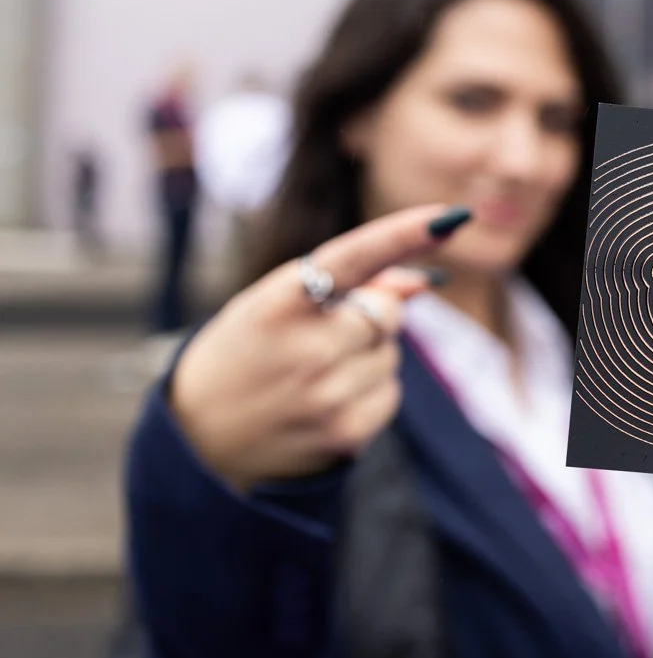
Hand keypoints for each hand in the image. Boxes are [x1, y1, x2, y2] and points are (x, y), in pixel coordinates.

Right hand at [168, 205, 470, 491]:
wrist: (200, 441)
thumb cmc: (247, 354)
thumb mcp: (275, 306)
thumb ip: (346, 286)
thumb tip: (421, 282)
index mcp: (278, 302)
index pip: (353, 258)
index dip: (403, 235)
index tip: (447, 216)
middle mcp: (305, 348)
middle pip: (387, 311)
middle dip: (370, 314)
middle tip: (319, 335)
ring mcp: (327, 394)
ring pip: (391, 353)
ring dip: (366, 356)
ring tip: (310, 375)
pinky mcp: (345, 433)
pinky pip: (390, 393)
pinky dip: (369, 393)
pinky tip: (324, 403)